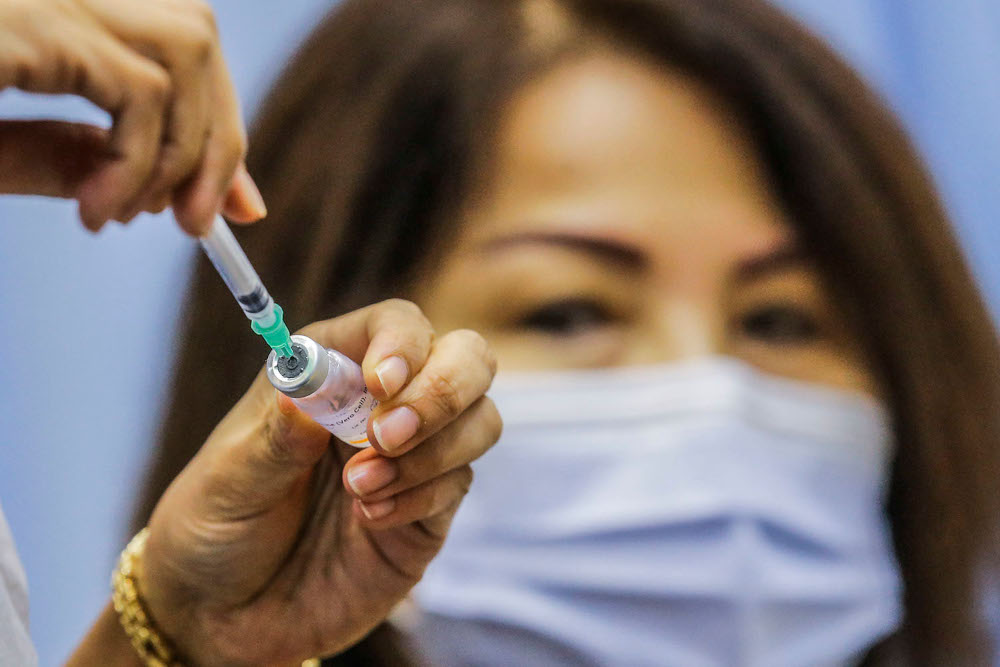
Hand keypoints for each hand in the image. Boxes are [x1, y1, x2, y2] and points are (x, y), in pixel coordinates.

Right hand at [0, 0, 264, 232]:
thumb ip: (59, 153)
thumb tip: (150, 191)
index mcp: (58, 5)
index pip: (176, 39)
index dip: (213, 119)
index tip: (234, 202)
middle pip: (196, 35)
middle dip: (219, 139)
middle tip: (198, 223)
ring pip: (189, 51)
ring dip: (183, 154)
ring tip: (130, 216)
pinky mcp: (40, 18)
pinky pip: (142, 92)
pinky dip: (138, 164)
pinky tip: (95, 210)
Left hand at [138, 299, 501, 664]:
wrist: (222, 612)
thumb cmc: (214, 525)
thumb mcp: (228, 479)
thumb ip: (274, 438)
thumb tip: (308, 395)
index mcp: (332, 370)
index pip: (397, 324)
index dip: (402, 343)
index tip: (381, 385)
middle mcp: (384, 403)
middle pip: (466, 359)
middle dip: (442, 392)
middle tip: (387, 436)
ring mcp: (415, 456)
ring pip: (481, 420)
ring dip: (432, 452)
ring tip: (360, 489)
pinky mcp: (429, 510)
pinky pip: (459, 483)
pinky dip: (421, 498)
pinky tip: (369, 520)